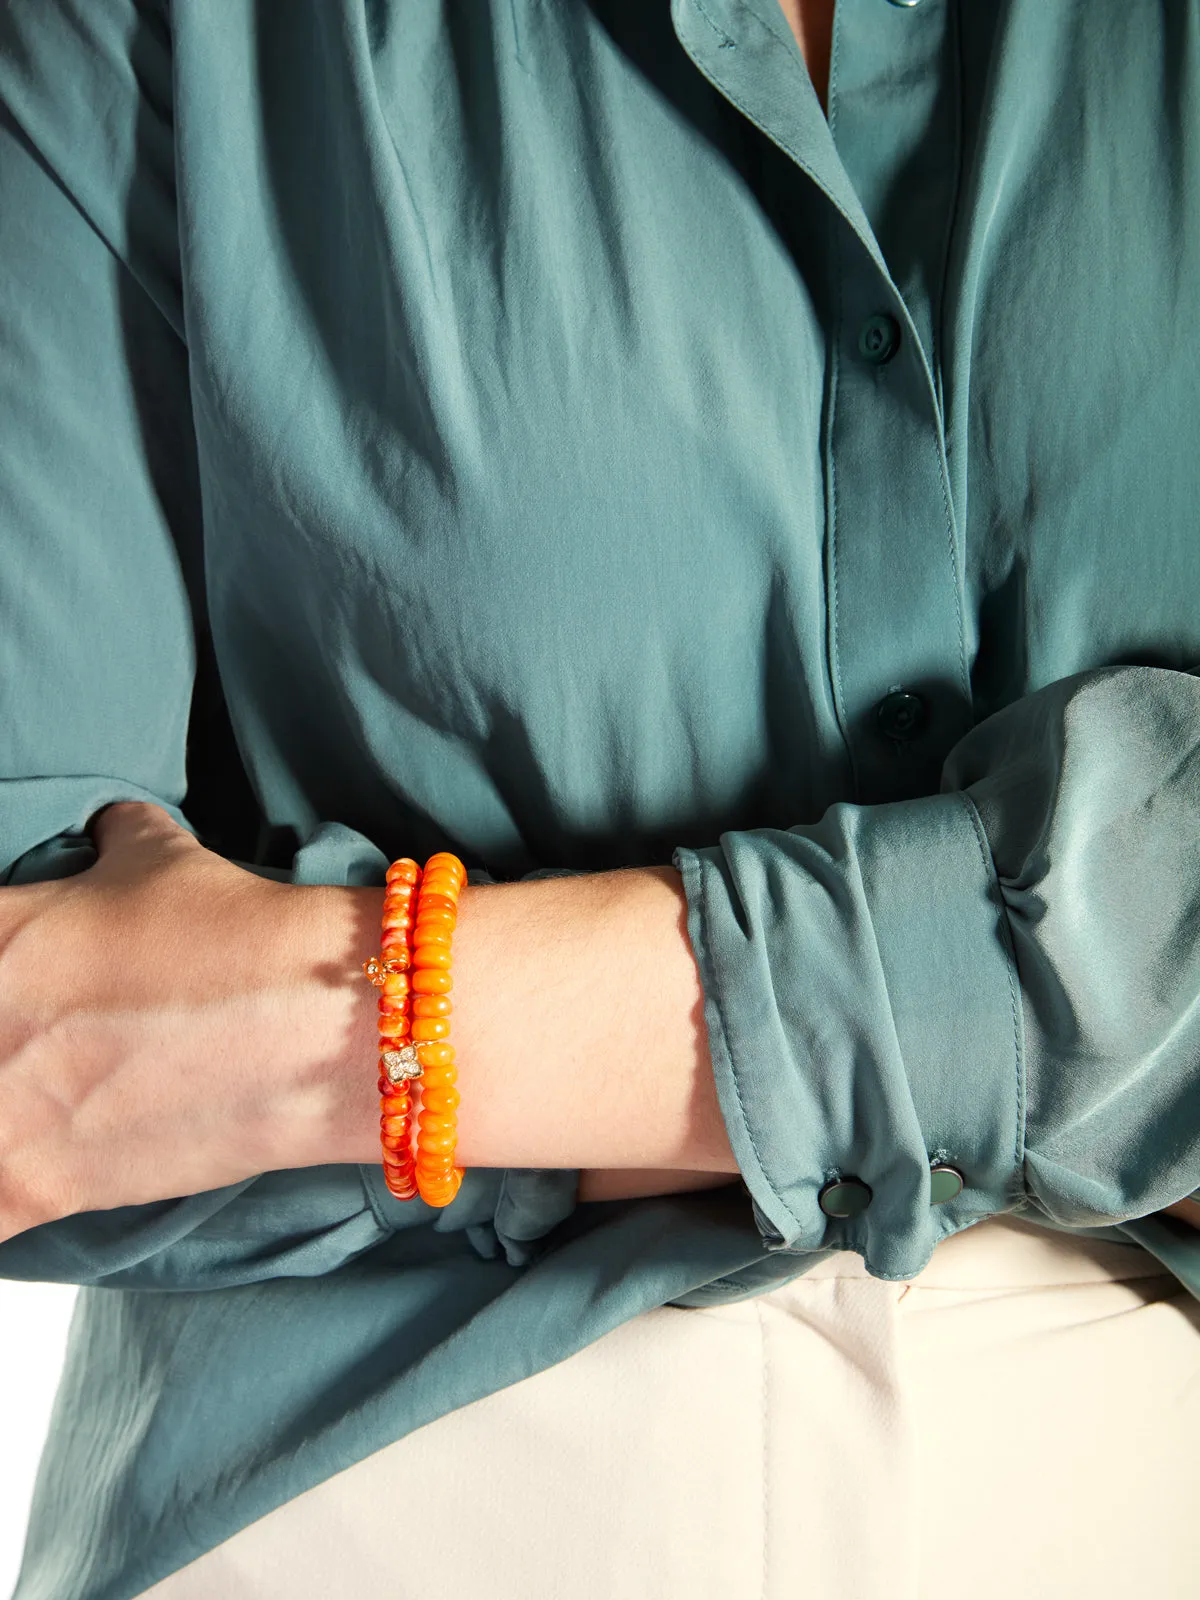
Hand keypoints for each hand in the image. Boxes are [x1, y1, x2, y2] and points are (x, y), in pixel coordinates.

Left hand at [0, 801, 361, 1240]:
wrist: (310, 1023)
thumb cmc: (237, 937)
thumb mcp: (165, 860)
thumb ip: (115, 841)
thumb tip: (112, 827)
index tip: (21, 996)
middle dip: (0, 1042)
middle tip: (32, 1045)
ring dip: (3, 1109)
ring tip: (37, 1102)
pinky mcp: (26, 1188)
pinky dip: (3, 1196)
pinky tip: (27, 1171)